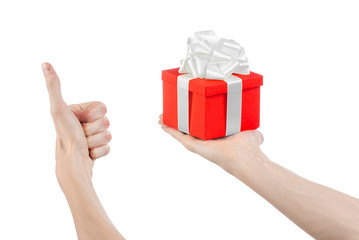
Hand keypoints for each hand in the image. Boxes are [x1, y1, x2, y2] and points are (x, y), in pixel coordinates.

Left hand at [43, 63, 110, 187]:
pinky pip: (108, 147)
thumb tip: (44, 64)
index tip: (79, 121)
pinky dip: (99, 152)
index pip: (102, 107)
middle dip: (95, 130)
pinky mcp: (96, 149)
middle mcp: (83, 123)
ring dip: (97, 142)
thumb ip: (54, 86)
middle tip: (81, 135)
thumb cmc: (66, 136)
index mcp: (78, 112)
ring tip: (84, 146)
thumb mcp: (59, 109)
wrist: (71, 165)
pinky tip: (88, 154)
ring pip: (108, 134)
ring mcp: (91, 137)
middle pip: (107, 121)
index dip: (93, 115)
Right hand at [159, 114, 263, 176]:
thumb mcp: (251, 133)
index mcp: (216, 136)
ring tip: (162, 116)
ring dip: (170, 122)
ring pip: (179, 130)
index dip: (196, 118)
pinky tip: (162, 122)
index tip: (190, 110)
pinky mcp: (191, 144)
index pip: (203, 126)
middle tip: (172, 112)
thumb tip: (259, 135)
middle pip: (188, 128)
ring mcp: (197, 142)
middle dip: (179, 120)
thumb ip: (254, 133)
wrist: (243, 155)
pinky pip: (177, 134)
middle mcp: (205, 140)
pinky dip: (168, 128)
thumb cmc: (248, 146)